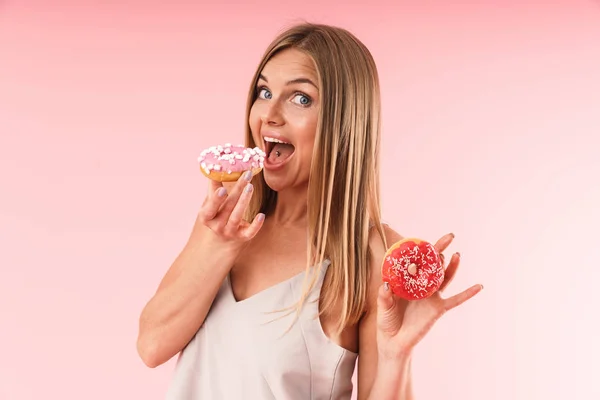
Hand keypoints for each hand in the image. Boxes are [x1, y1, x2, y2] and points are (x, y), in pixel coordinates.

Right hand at [195, 171, 264, 247]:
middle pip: (227, 208)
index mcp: (206, 217)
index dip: (216, 199)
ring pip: (237, 217)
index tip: (223, 189)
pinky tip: (261, 215)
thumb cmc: (218, 213)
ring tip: (250, 186)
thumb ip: (214, 186)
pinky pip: (249, 232)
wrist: (224, 236)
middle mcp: (216, 226)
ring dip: (244, 201)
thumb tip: (214, 166)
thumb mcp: (213, 202)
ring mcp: (229, 233)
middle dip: (237, 191)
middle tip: (246, 177)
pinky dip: (256, 225)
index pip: (210, 208)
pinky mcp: (242, 237)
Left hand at [376, 233, 482, 358]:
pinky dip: (468, 293)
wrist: (394, 341)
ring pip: (444, 278)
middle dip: (440, 250)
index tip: (422, 239)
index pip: (415, 261)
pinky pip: (456, 300)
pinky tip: (479, 286)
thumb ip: (384, 296)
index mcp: (408, 281)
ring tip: (457, 255)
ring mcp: (431, 296)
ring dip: (452, 266)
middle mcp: (421, 286)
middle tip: (449, 237)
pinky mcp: (439, 308)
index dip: (420, 250)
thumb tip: (387, 285)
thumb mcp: (383, 306)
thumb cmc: (387, 321)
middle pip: (433, 265)